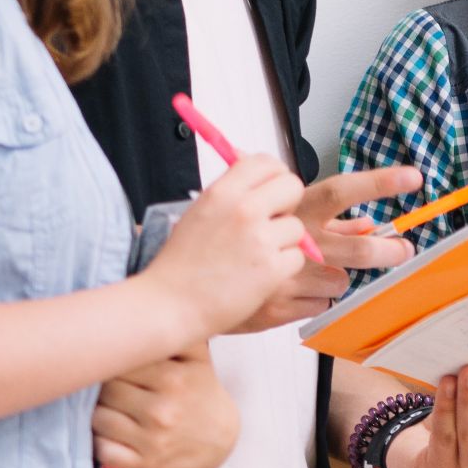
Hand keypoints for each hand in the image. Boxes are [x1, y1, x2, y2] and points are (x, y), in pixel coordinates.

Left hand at [93, 346, 240, 467]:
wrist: (220, 441)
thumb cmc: (201, 393)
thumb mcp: (198, 359)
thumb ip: (176, 333)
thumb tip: (147, 308)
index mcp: (173, 378)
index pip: (118, 362)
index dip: (111, 361)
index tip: (114, 363)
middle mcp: (161, 410)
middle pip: (104, 390)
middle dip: (103, 388)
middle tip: (114, 388)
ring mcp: (152, 440)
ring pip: (97, 419)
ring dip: (100, 414)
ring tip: (114, 409)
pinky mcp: (143, 466)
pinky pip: (102, 450)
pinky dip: (101, 442)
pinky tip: (114, 434)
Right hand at [145, 155, 308, 338]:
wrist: (170, 306)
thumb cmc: (181, 265)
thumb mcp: (200, 213)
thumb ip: (230, 192)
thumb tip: (252, 168)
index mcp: (222, 193)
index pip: (267, 162)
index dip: (275, 176)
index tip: (272, 190)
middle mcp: (243, 210)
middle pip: (292, 187)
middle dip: (287, 205)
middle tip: (270, 223)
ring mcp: (259, 239)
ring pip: (297, 227)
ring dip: (283, 242)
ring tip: (254, 257)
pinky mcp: (272, 268)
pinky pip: (297, 257)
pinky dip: (282, 268)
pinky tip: (257, 276)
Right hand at [232, 165, 424, 332]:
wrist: (181, 289)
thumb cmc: (225, 245)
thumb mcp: (271, 218)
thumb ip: (324, 222)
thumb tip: (366, 223)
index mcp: (292, 210)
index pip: (342, 190)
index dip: (380, 183)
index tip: (412, 177)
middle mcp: (292, 242)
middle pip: (355, 246)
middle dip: (385, 250)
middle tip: (403, 249)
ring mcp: (287, 277)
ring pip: (340, 281)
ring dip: (332, 279)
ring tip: (308, 275)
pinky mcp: (280, 308)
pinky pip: (318, 305)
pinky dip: (311, 301)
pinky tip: (288, 293)